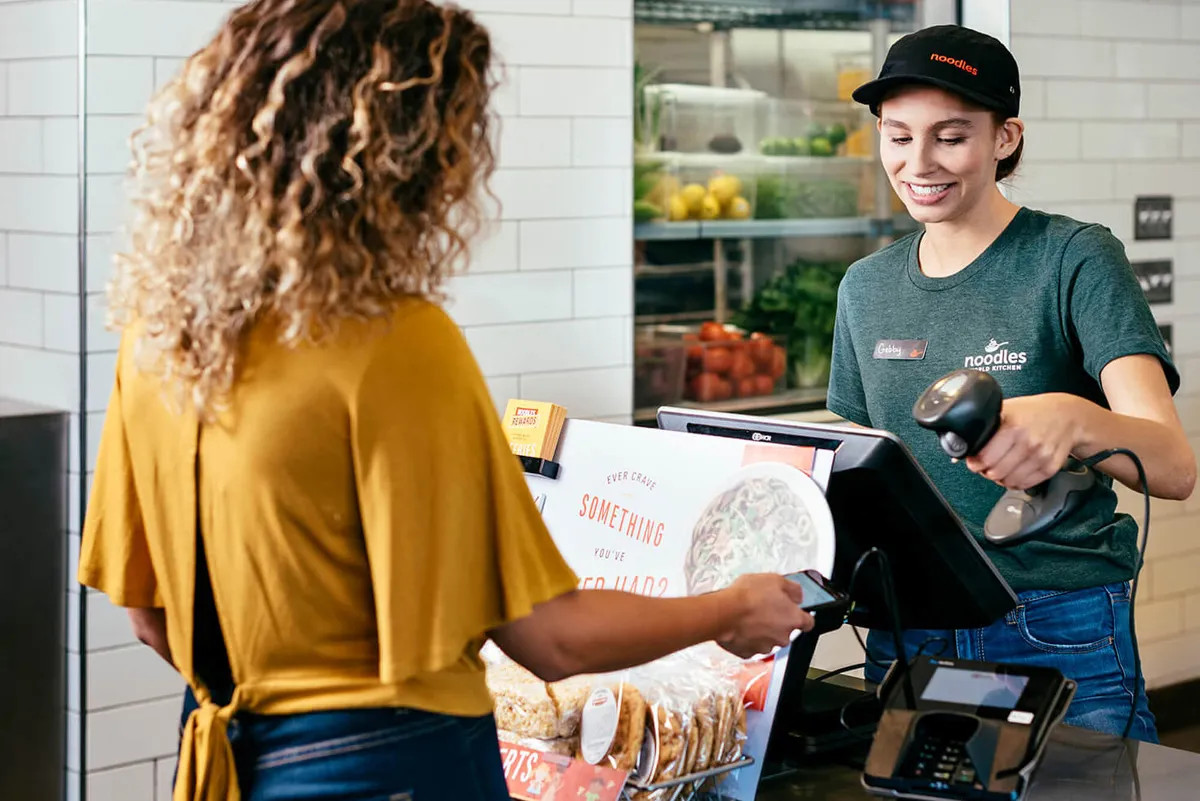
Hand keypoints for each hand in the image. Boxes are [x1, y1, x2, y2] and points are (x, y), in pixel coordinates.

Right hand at [716, 573, 814, 658]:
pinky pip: (752, 645)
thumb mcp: (775, 580)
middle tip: (764, 608)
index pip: (809, 622)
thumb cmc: (747, 597)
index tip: (796, 611)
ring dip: (762, 629)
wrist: (724, 613)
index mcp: (793, 618)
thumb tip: (798, 594)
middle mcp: (782, 636)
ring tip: (750, 615)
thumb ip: (792, 589)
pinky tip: (741, 625)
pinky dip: (748, 637)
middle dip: (777, 621)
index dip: (802, 615)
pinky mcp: (748, 652)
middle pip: (786, 630)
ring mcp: (765, 646)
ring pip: (768, 638)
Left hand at [964, 393, 1082, 490]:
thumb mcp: (1007, 408)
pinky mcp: (1050, 468)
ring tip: (999, 469)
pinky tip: (1013, 472)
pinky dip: (1015, 482)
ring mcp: (1041, 457)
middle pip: (996, 472)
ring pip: (1009, 481)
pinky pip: (1025, 485)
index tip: (974, 461)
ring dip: (1000, 478)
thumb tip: (962, 444)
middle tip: (985, 466)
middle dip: (986, 471)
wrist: (1067, 415)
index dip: (975, 462)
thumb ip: (986, 425)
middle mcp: (1028, 442)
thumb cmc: (1034, 411)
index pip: (986, 457)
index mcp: (1014, 426)